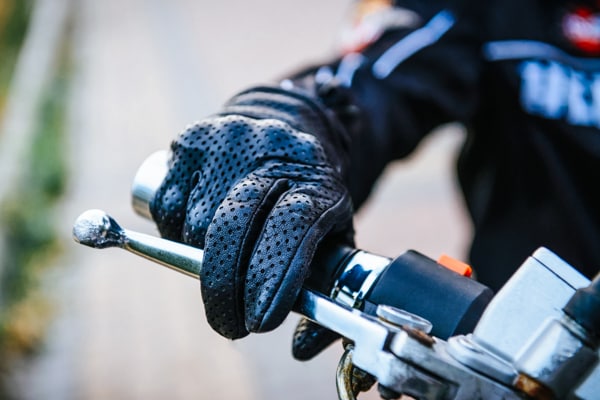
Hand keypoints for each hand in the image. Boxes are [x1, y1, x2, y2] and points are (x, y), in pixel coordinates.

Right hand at [150, 88, 353, 339]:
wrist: (286, 127)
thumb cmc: (309, 195)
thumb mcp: (333, 234)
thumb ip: (325, 291)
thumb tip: (300, 347)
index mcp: (317, 178)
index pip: (293, 225)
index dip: (273, 277)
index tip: (260, 321)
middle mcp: (272, 152)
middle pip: (234, 225)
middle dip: (224, 286)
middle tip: (229, 322)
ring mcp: (228, 141)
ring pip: (197, 222)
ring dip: (201, 254)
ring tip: (224, 250)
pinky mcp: (191, 140)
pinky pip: (168, 206)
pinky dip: (176, 231)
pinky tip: (199, 225)